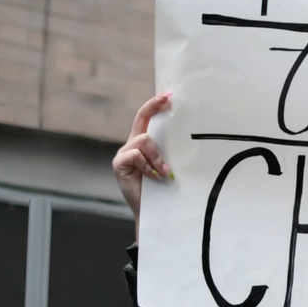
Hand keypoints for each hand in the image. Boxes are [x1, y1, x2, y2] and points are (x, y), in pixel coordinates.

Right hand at [113, 93, 173, 223]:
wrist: (153, 212)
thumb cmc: (164, 189)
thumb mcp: (169, 166)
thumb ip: (170, 152)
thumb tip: (189, 137)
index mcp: (143, 144)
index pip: (145, 117)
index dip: (154, 104)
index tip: (168, 94)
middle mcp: (131, 145)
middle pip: (141, 119)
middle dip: (155, 107)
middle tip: (170, 99)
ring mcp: (124, 154)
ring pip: (144, 140)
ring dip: (157, 156)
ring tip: (165, 172)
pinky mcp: (118, 164)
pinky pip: (135, 156)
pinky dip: (148, 166)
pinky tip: (154, 177)